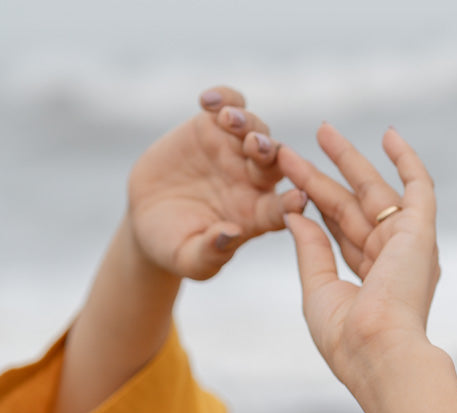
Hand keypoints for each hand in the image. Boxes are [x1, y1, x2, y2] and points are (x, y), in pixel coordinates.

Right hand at [128, 86, 306, 280]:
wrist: (146, 217)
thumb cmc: (174, 246)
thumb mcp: (189, 259)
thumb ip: (211, 252)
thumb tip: (231, 235)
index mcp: (258, 216)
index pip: (282, 208)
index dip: (292, 203)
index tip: (298, 198)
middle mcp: (254, 181)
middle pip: (274, 161)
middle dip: (269, 151)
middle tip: (256, 146)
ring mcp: (235, 151)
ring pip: (254, 129)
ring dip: (246, 122)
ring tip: (227, 119)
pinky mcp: (212, 128)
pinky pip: (228, 105)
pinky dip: (223, 98)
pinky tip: (207, 101)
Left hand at [280, 125, 441, 412]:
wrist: (378, 351)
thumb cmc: (347, 337)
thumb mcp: (318, 289)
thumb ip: (311, 251)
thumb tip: (295, 214)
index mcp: (371, 281)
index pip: (338, 232)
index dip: (311, 205)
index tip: (285, 183)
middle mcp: (392, 260)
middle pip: (350, 208)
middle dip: (322, 177)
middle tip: (292, 151)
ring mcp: (407, 245)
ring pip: (374, 192)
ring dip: (349, 161)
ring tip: (322, 131)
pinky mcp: (421, 232)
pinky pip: (419, 187)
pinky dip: (406, 160)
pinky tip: (389, 135)